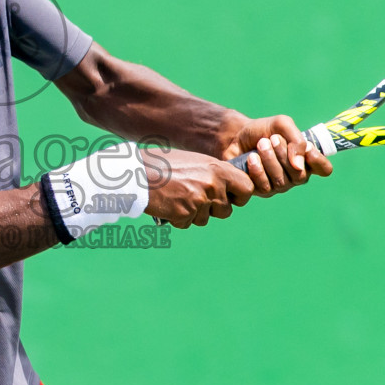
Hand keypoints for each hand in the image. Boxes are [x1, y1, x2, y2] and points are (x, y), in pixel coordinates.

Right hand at [141, 148, 255, 227]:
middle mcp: (212, 185)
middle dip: (214, 209)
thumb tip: (226, 187)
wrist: (137, 173)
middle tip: (197, 199)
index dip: (240, 196)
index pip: (247, 188)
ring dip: (194, 213)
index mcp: (217, 169)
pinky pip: (187, 223)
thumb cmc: (162, 163)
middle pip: (226, 210)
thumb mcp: (194, 161)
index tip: (232, 197)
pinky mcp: (185, 214)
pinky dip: (178, 218)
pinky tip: (168, 204)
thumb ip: (212, 173)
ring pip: (205, 219)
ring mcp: (199, 201)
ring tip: (177, 197)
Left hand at [226, 115, 333, 195]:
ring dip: (270, 159)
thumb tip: (299, 165)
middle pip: (299, 174)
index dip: (317, 160)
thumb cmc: (264, 130)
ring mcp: (280, 185)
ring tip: (261, 144)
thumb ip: (297, 140)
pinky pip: (265, 186)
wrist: (237, 135)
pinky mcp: (263, 190)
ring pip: (281, 180)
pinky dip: (258, 169)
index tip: (306, 147)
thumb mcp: (282, 125)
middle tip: (272, 139)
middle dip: (284, 154)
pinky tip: (251, 158)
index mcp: (306, 159)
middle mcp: (296, 175)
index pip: (324, 168)